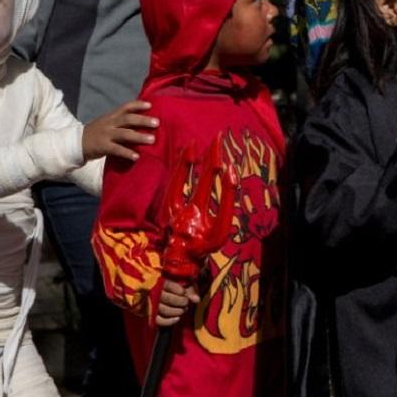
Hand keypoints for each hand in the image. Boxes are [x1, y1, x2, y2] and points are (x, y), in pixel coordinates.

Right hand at [82, 100, 157, 160]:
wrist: (77, 143)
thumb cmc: (96, 134)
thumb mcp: (107, 123)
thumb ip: (120, 122)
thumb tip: (141, 122)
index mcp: (111, 116)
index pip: (126, 107)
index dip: (138, 105)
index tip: (151, 105)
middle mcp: (109, 123)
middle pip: (128, 119)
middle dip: (143, 120)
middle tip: (157, 123)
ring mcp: (106, 135)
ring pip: (124, 134)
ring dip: (139, 136)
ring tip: (152, 140)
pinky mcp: (102, 146)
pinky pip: (117, 150)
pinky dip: (127, 153)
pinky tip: (136, 157)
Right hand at [156, 279, 199, 326]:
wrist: (167, 296)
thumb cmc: (176, 288)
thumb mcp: (184, 285)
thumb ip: (190, 290)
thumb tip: (197, 300)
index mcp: (160, 281)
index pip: (166, 284)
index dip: (175, 288)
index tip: (182, 292)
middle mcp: (154, 293)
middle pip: (166, 298)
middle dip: (179, 301)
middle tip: (186, 302)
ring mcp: (152, 305)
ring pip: (163, 310)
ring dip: (176, 311)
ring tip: (183, 310)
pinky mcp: (152, 315)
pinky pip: (159, 320)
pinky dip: (169, 321)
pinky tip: (178, 318)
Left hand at [161, 133, 238, 281]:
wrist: (179, 259)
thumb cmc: (204, 245)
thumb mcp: (220, 231)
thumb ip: (226, 203)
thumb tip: (230, 175)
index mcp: (207, 222)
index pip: (221, 196)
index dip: (225, 180)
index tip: (230, 163)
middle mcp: (190, 214)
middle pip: (205, 180)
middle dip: (212, 158)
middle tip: (218, 137)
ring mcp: (176, 210)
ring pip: (183, 179)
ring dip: (189, 159)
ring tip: (195, 142)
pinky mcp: (166, 206)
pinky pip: (173, 182)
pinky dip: (179, 167)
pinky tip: (184, 154)